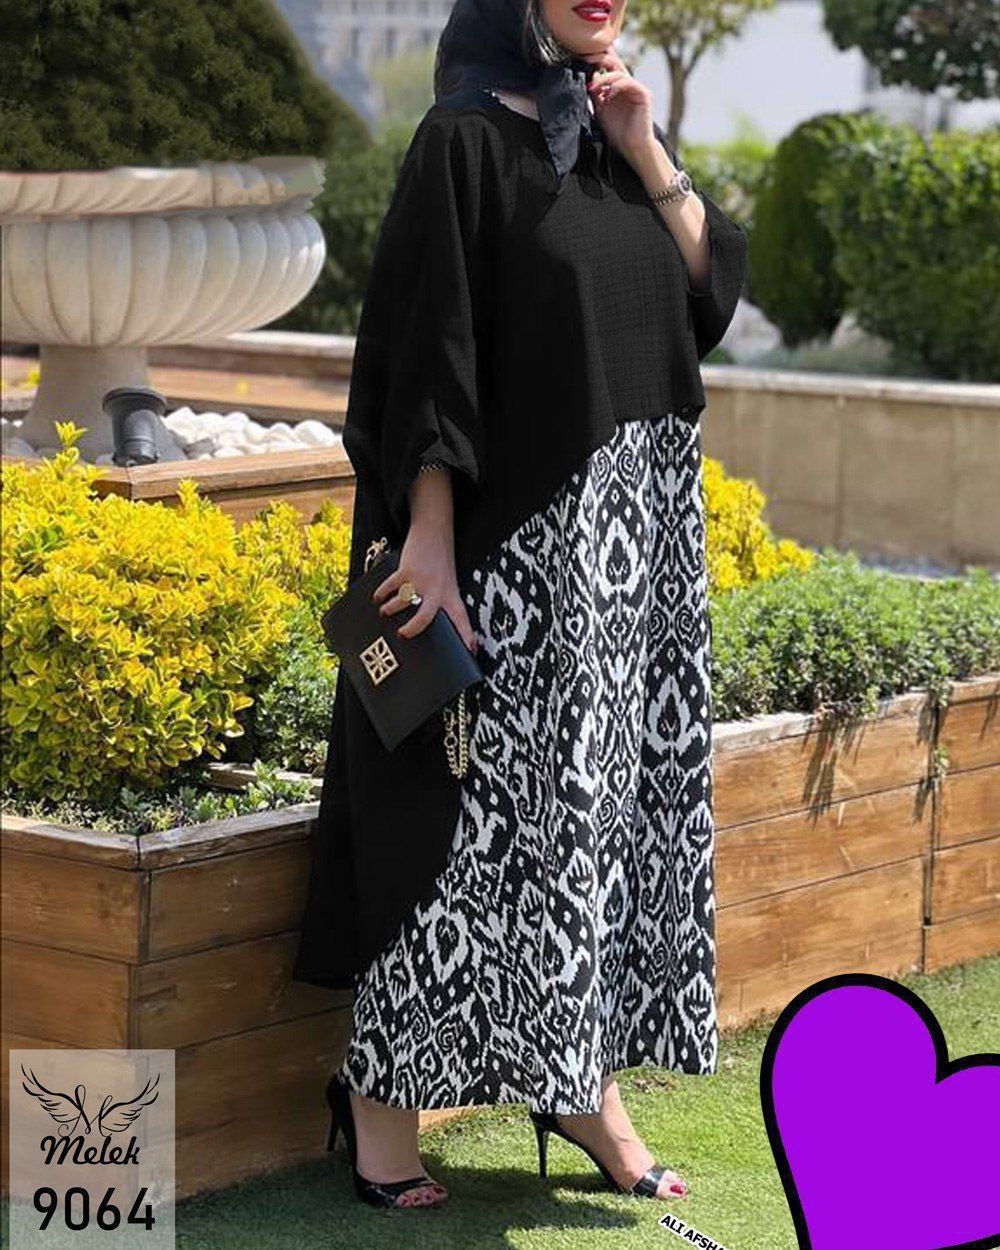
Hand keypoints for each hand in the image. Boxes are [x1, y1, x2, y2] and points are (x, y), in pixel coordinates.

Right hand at [372, 524, 477, 654]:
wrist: (435, 531)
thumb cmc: (440, 560)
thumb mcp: (447, 582)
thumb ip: (439, 601)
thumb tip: (423, 621)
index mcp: (450, 594)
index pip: (461, 618)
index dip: (466, 636)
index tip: (471, 651)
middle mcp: (436, 590)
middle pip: (424, 618)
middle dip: (411, 629)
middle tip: (402, 635)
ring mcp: (420, 580)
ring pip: (401, 603)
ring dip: (389, 609)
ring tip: (384, 612)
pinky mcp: (406, 569)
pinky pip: (389, 586)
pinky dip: (380, 593)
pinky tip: (377, 597)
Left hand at [582, 47, 658, 169]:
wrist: (631, 147)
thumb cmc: (617, 131)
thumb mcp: (600, 109)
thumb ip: (595, 93)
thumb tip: (584, 78)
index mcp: (616, 86)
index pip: (607, 66)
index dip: (595, 59)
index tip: (580, 58)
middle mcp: (627, 83)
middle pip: (614, 62)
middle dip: (599, 59)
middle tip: (585, 59)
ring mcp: (636, 88)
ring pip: (620, 72)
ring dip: (604, 78)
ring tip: (593, 88)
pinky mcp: (643, 94)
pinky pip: (629, 82)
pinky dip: (616, 86)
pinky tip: (608, 96)